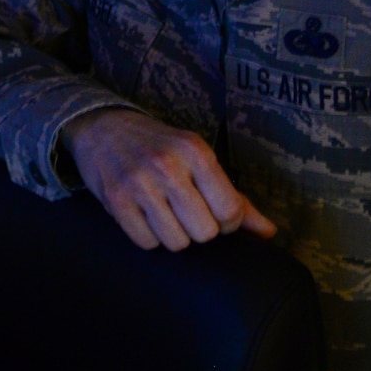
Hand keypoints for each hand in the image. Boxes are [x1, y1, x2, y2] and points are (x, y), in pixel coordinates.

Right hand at [61, 108, 275, 251]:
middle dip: (198, 228)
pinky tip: (143, 215)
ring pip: (176, 242)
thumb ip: (234, 197)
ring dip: (173, 234)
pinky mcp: (115, 200)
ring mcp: (139, 183)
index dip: (226, 221)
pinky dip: (148, 236)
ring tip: (163, 213)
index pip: (230, 212)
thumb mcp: (198, 158)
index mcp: (195, 151)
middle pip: (205, 232)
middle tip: (184, 211)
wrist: (101, 128)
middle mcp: (168, 165)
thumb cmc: (158, 146)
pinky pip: (146, 243)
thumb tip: (269, 233)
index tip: (211, 210)